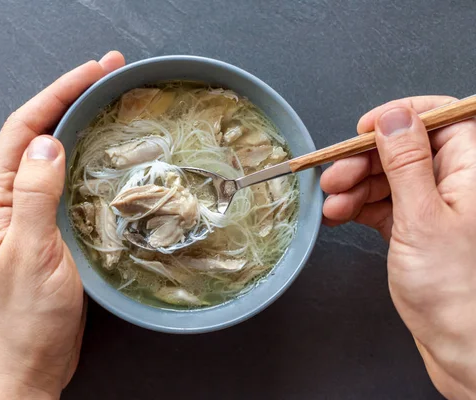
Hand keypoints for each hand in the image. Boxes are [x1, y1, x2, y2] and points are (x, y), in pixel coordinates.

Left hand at [0, 51, 124, 399]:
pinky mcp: (46, 226)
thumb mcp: (29, 254)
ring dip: (79, 123)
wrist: (27, 363)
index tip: (94, 70)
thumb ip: (34, 195)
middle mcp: (4, 197)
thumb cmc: (24, 318)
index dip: (58, 93)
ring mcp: (25, 211)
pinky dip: (85, 157)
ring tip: (110, 98)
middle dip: (71, 97)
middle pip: (36, 133)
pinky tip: (105, 149)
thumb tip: (46, 141)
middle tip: (109, 73)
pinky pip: (65, 180)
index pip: (22, 129)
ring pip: (52, 154)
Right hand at [321, 96, 475, 398]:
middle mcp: (456, 184)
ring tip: (332, 203)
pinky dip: (358, 207)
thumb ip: (407, 163)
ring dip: (355, 187)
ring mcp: (435, 207)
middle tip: (335, 175)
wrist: (460, 344)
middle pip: (406, 150)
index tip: (366, 129)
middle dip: (365, 160)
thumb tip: (394, 118)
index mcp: (472, 171)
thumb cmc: (455, 291)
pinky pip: (383, 204)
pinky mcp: (416, 229)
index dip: (401, 117)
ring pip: (389, 177)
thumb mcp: (422, 218)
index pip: (441, 119)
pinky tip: (339, 215)